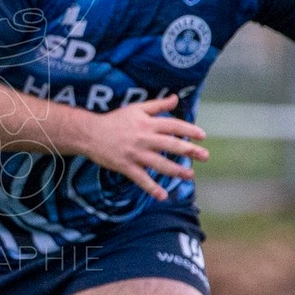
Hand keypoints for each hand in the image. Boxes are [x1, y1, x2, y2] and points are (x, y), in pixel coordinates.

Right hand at [73, 94, 208, 200]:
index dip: (189, 130)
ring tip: (190, 175)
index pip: (173, 126)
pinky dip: (152, 189)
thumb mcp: (136, 108)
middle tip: (205, 156)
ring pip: (160, 164)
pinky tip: (163, 196)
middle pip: (171, 145)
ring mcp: (135, 154)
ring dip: (176, 170)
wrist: (89, 133)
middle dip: (190, 151)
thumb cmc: (115, 120)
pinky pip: (142, 179)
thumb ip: (158, 105)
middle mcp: (143, 138)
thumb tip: (175, 98)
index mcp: (147, 123)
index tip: (202, 136)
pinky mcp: (126, 167)